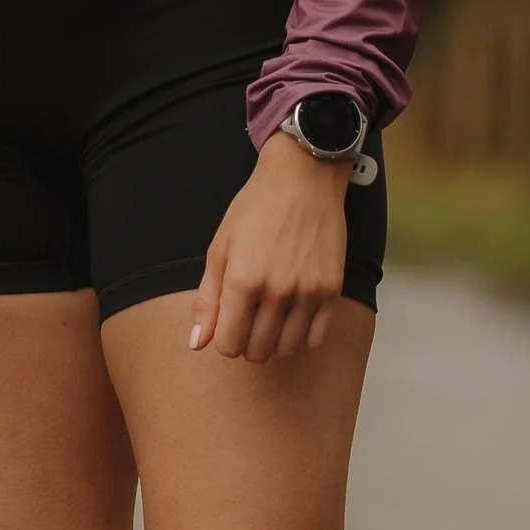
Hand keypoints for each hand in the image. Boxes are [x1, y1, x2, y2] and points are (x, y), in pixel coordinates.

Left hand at [187, 127, 351, 363]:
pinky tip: (294, 318)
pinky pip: (317, 337)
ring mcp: (308, 292)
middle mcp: (276, 291)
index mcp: (242, 280)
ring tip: (270, 319)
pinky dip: (302, 336)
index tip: (228, 325)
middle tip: (248, 320)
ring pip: (287, 348)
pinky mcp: (332, 289)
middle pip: (257, 350)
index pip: (228, 344)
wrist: (303, 179)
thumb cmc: (255, 209)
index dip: (224, 340)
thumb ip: (207, 299)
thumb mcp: (220, 248)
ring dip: (274, 342)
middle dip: (247, 343)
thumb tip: (197, 344)